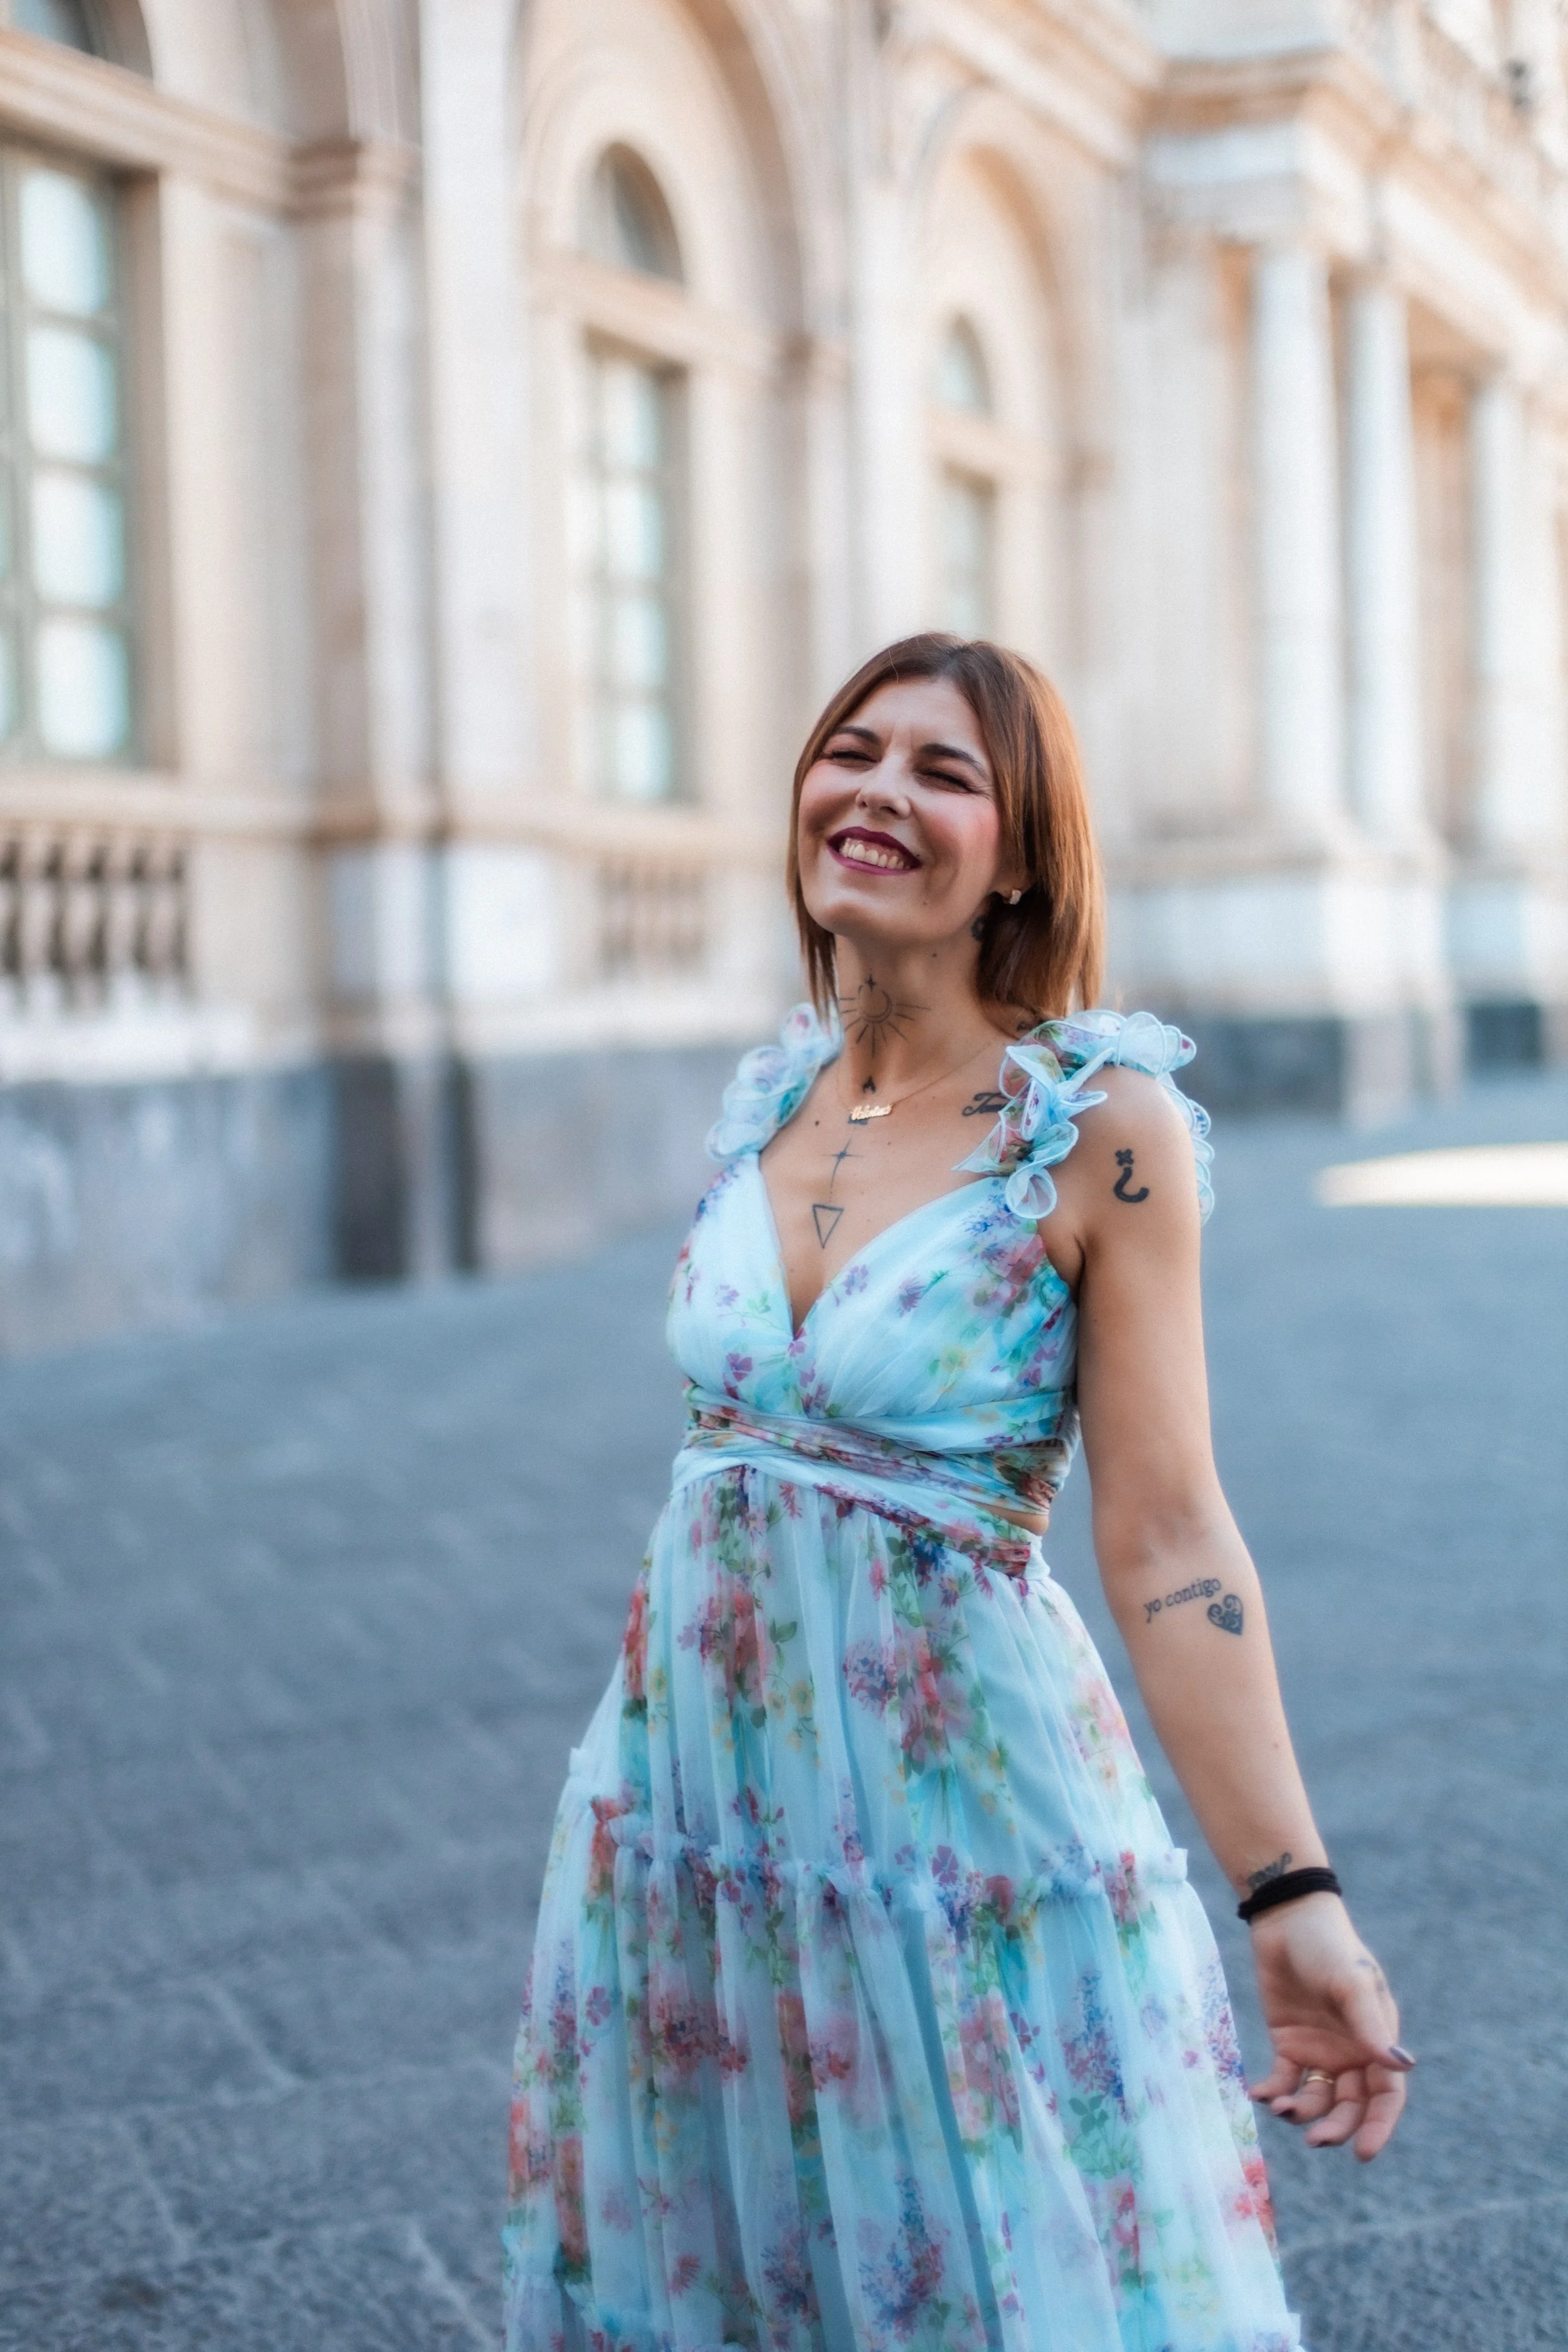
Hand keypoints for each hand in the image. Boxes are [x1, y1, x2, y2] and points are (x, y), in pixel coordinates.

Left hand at [1246, 1893, 1413, 2161]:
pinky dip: (1273, 2092)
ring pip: (1316, 2099)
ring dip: (1301, 2112)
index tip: (1362, 2153)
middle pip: (1349, 2106)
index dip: (1379, 2126)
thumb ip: (1371, 2026)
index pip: (1386, 2096)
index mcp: (1377, 2042)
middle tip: (1314, 2139)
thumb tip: (1402, 2066)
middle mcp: (1351, 2054)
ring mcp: (1320, 2051)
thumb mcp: (1352, 1983)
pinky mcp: (1289, 2044)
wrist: (1287, 1920)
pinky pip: (1284, 2080)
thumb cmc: (1330, 1947)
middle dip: (1335, 2127)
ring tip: (1280, 2107)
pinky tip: (1259, 2094)